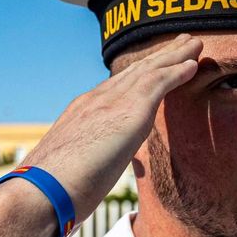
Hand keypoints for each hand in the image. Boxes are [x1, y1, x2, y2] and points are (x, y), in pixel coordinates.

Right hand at [18, 35, 203, 223]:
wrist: (41, 191)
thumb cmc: (52, 192)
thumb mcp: (75, 171)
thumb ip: (89, 165)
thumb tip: (95, 175)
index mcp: (82, 114)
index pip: (116, 88)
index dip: (139, 76)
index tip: (156, 66)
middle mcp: (95, 101)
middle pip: (134, 72)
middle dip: (159, 57)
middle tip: (181, 44)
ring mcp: (110, 103)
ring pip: (148, 70)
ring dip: (174, 56)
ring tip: (196, 44)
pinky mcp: (127, 112)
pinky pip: (158, 83)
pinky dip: (176, 72)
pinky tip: (193, 66)